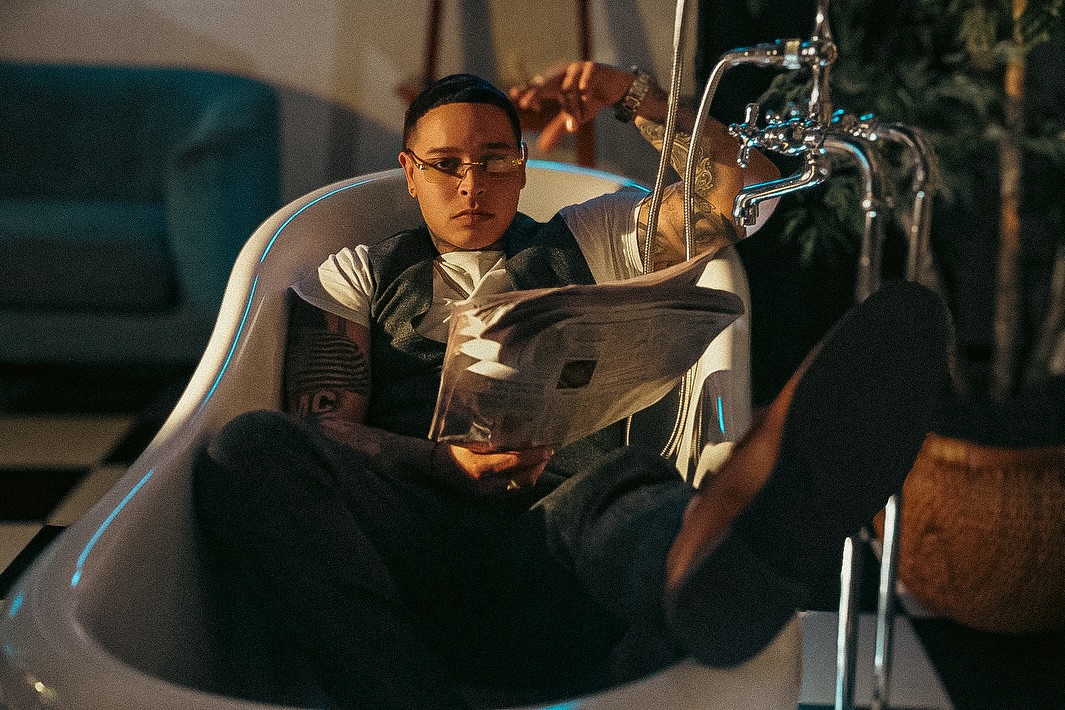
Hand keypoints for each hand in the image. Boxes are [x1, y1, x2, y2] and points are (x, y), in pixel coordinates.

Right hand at [431, 443, 553, 496]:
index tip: (547, 447)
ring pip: (520, 487)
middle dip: (539, 467)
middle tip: (547, 454)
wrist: (435, 467)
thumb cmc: (453, 448)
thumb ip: (494, 439)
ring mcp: (487, 493)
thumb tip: (520, 429)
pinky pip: (512, 491)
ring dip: (533, 474)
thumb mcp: (472, 439)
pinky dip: (522, 480)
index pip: (516, 461)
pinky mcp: (488, 497)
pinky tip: (525, 470)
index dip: (534, 455)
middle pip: (523, 479)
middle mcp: (486, 483)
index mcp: (481, 465)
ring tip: (539, 461)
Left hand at [509, 61, 635, 151]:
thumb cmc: (593, 100)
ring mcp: (579, 69)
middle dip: (536, 92)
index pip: (539, 87)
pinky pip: (585, 84)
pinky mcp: (593, 68)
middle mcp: (565, 74)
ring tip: (577, 123)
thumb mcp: (575, 116)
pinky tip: (588, 99)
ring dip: (572, 107)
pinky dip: (586, 95)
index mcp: (558, 83)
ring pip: (568, 89)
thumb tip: (542, 147)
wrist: (619, 89)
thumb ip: (558, 128)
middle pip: (548, 83)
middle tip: (525, 102)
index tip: (514, 95)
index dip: (528, 91)